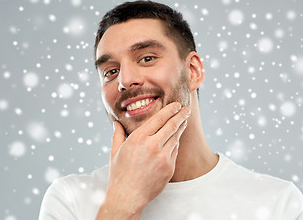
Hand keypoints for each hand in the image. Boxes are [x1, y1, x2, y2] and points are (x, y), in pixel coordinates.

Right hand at [96, 102, 190, 218]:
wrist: (128, 197)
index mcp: (138, 138)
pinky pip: (175, 152)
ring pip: (176, 138)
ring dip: (181, 128)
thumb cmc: (119, 174)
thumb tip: (116, 123)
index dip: (170, 110)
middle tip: (186, 109)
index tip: (176, 105)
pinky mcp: (169, 168)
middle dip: (181, 115)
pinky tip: (176, 140)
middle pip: (172, 125)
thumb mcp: (115, 152)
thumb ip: (117, 135)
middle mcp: (152, 146)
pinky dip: (176, 144)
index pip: (159, 118)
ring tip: (184, 121)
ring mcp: (163, 157)